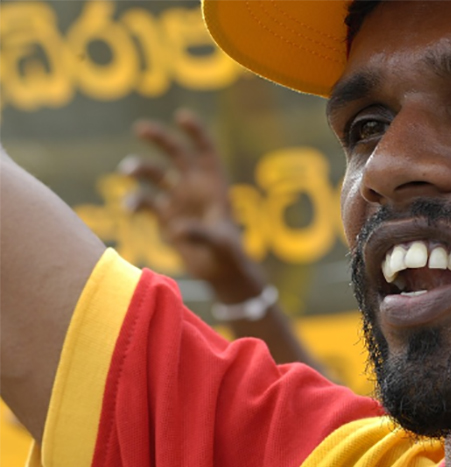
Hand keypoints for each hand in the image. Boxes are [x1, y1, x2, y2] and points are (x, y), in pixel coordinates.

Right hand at [121, 109, 263, 298]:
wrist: (220, 272)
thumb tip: (176, 229)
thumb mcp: (221, 244)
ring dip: (140, 169)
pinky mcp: (163, 218)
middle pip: (176, 153)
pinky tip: (127, 207)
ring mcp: (177, 200)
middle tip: (139, 128)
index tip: (181, 117)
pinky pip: (144, 203)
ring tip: (127, 170)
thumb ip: (202, 234)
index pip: (205, 150)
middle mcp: (194, 187)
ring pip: (155, 175)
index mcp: (214, 184)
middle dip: (159, 138)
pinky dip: (134, 202)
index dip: (195, 132)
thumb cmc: (229, 254)